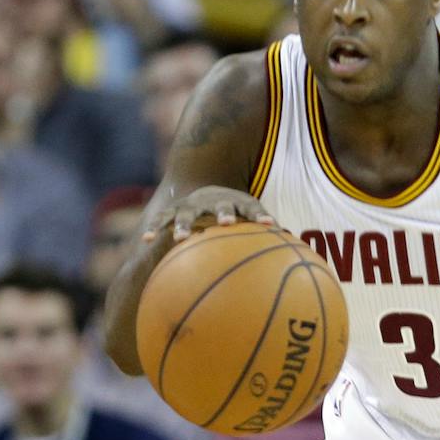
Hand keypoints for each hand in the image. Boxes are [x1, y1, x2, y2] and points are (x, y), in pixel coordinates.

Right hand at [149, 187, 278, 246]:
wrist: (205, 191)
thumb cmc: (235, 214)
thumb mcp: (249, 219)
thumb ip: (266, 232)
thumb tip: (292, 248)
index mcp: (236, 202)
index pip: (251, 206)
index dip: (260, 214)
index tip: (269, 224)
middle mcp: (213, 201)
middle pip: (220, 206)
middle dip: (223, 213)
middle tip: (227, 223)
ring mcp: (192, 205)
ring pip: (186, 213)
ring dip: (184, 225)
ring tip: (180, 238)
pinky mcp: (173, 210)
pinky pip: (162, 220)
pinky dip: (154, 228)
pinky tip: (146, 240)